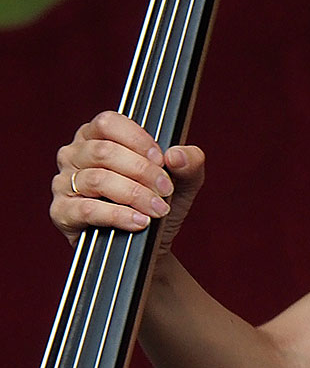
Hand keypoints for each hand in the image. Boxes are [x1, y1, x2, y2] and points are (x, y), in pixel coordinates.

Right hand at [51, 110, 204, 253]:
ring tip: (157, 209)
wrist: (149, 245)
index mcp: (97, 136)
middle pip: (104, 151)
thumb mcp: (183, 181)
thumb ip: (189, 162)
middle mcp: (75, 154)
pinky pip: (87, 209)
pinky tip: (139, 222)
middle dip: (141, 171)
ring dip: (134, 195)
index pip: (108, 123)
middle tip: (165, 189)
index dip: (137, 139)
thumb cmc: (158, 202)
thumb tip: (176, 154)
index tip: (161, 160)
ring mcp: (64, 182)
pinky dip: (118, 215)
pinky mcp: (61, 212)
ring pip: (97, 179)